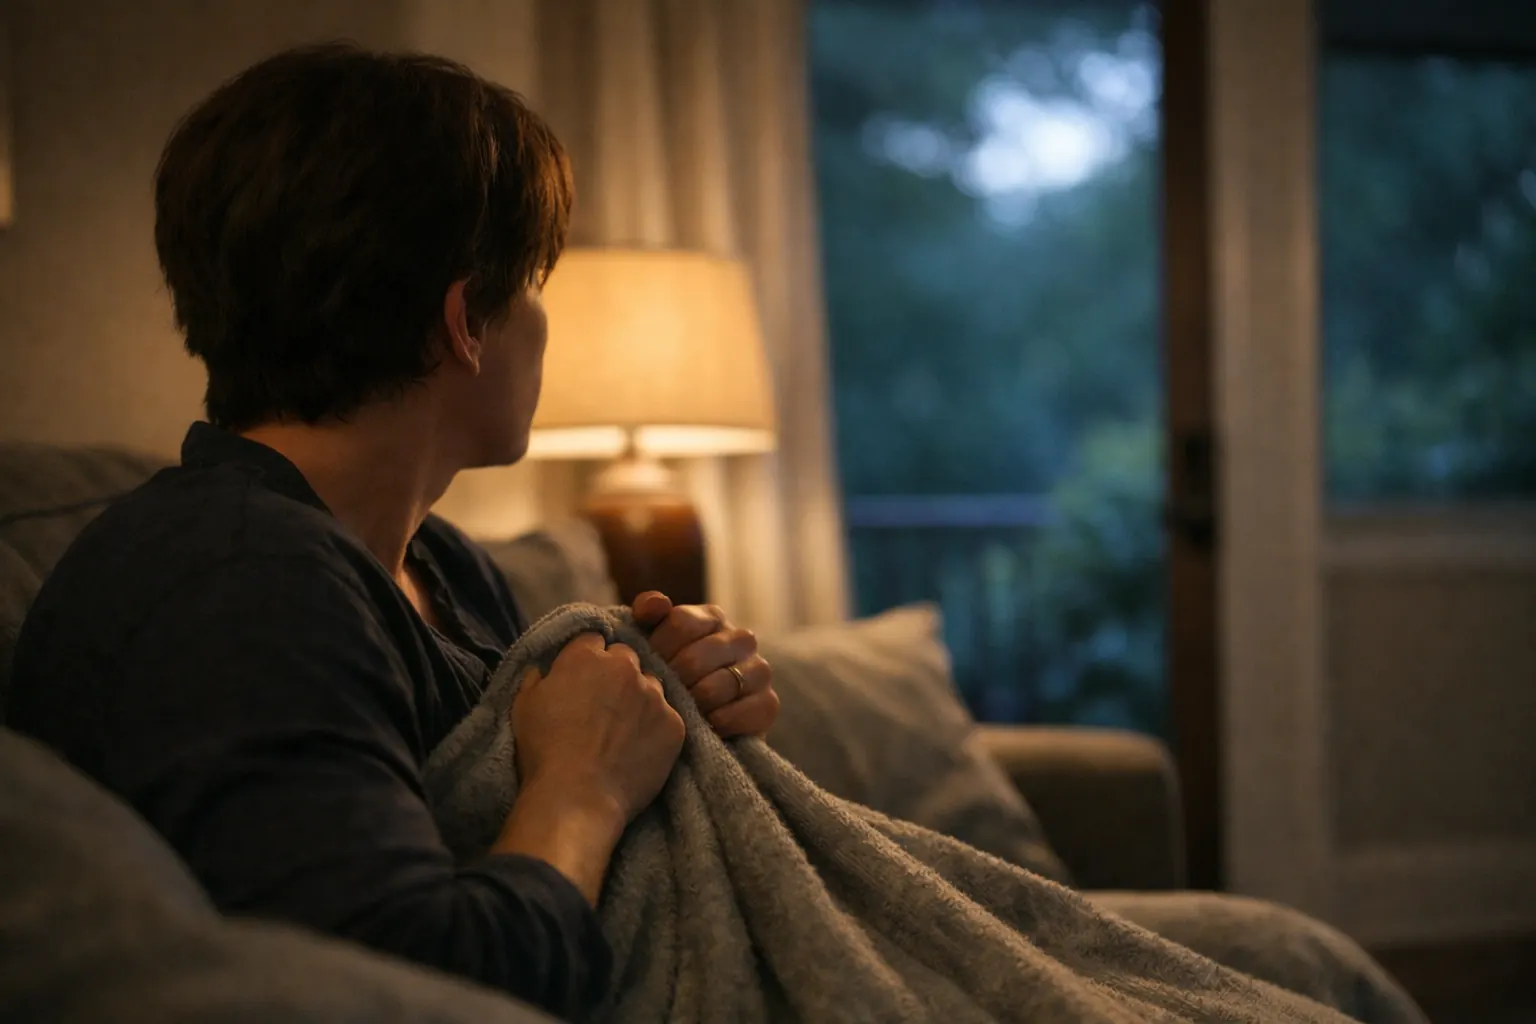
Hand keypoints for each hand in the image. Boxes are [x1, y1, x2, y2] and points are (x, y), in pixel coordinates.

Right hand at [494, 632, 684, 903]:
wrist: (577, 798)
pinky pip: (667, 717)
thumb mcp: (523, 706)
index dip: (586, 659)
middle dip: (616, 674)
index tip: (582, 680)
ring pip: (650, 686)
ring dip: (639, 699)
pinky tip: (638, 750)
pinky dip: (656, 729)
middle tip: (604, 706)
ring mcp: (654, 696)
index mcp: (586, 657)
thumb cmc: (543, 752)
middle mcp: (625, 668)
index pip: (593, 640)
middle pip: (626, 658)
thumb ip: (536, 677)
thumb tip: (542, 668)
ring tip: (623, 731)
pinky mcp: (674, 725)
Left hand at [632, 591, 778, 738]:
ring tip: (679, 711)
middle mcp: (742, 638)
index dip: (657, 648)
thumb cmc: (672, 675)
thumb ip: (648, 614)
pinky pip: (742, 713)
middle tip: (658, 697)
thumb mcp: (654, 642)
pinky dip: (719, 722)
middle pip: (697, 657)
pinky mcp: (769, 703)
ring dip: (692, 704)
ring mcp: (760, 670)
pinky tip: (705, 725)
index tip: (644, 667)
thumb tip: (657, 603)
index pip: (681, 622)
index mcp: (712, 617)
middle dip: (671, 681)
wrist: (698, 722)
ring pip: (717, 687)